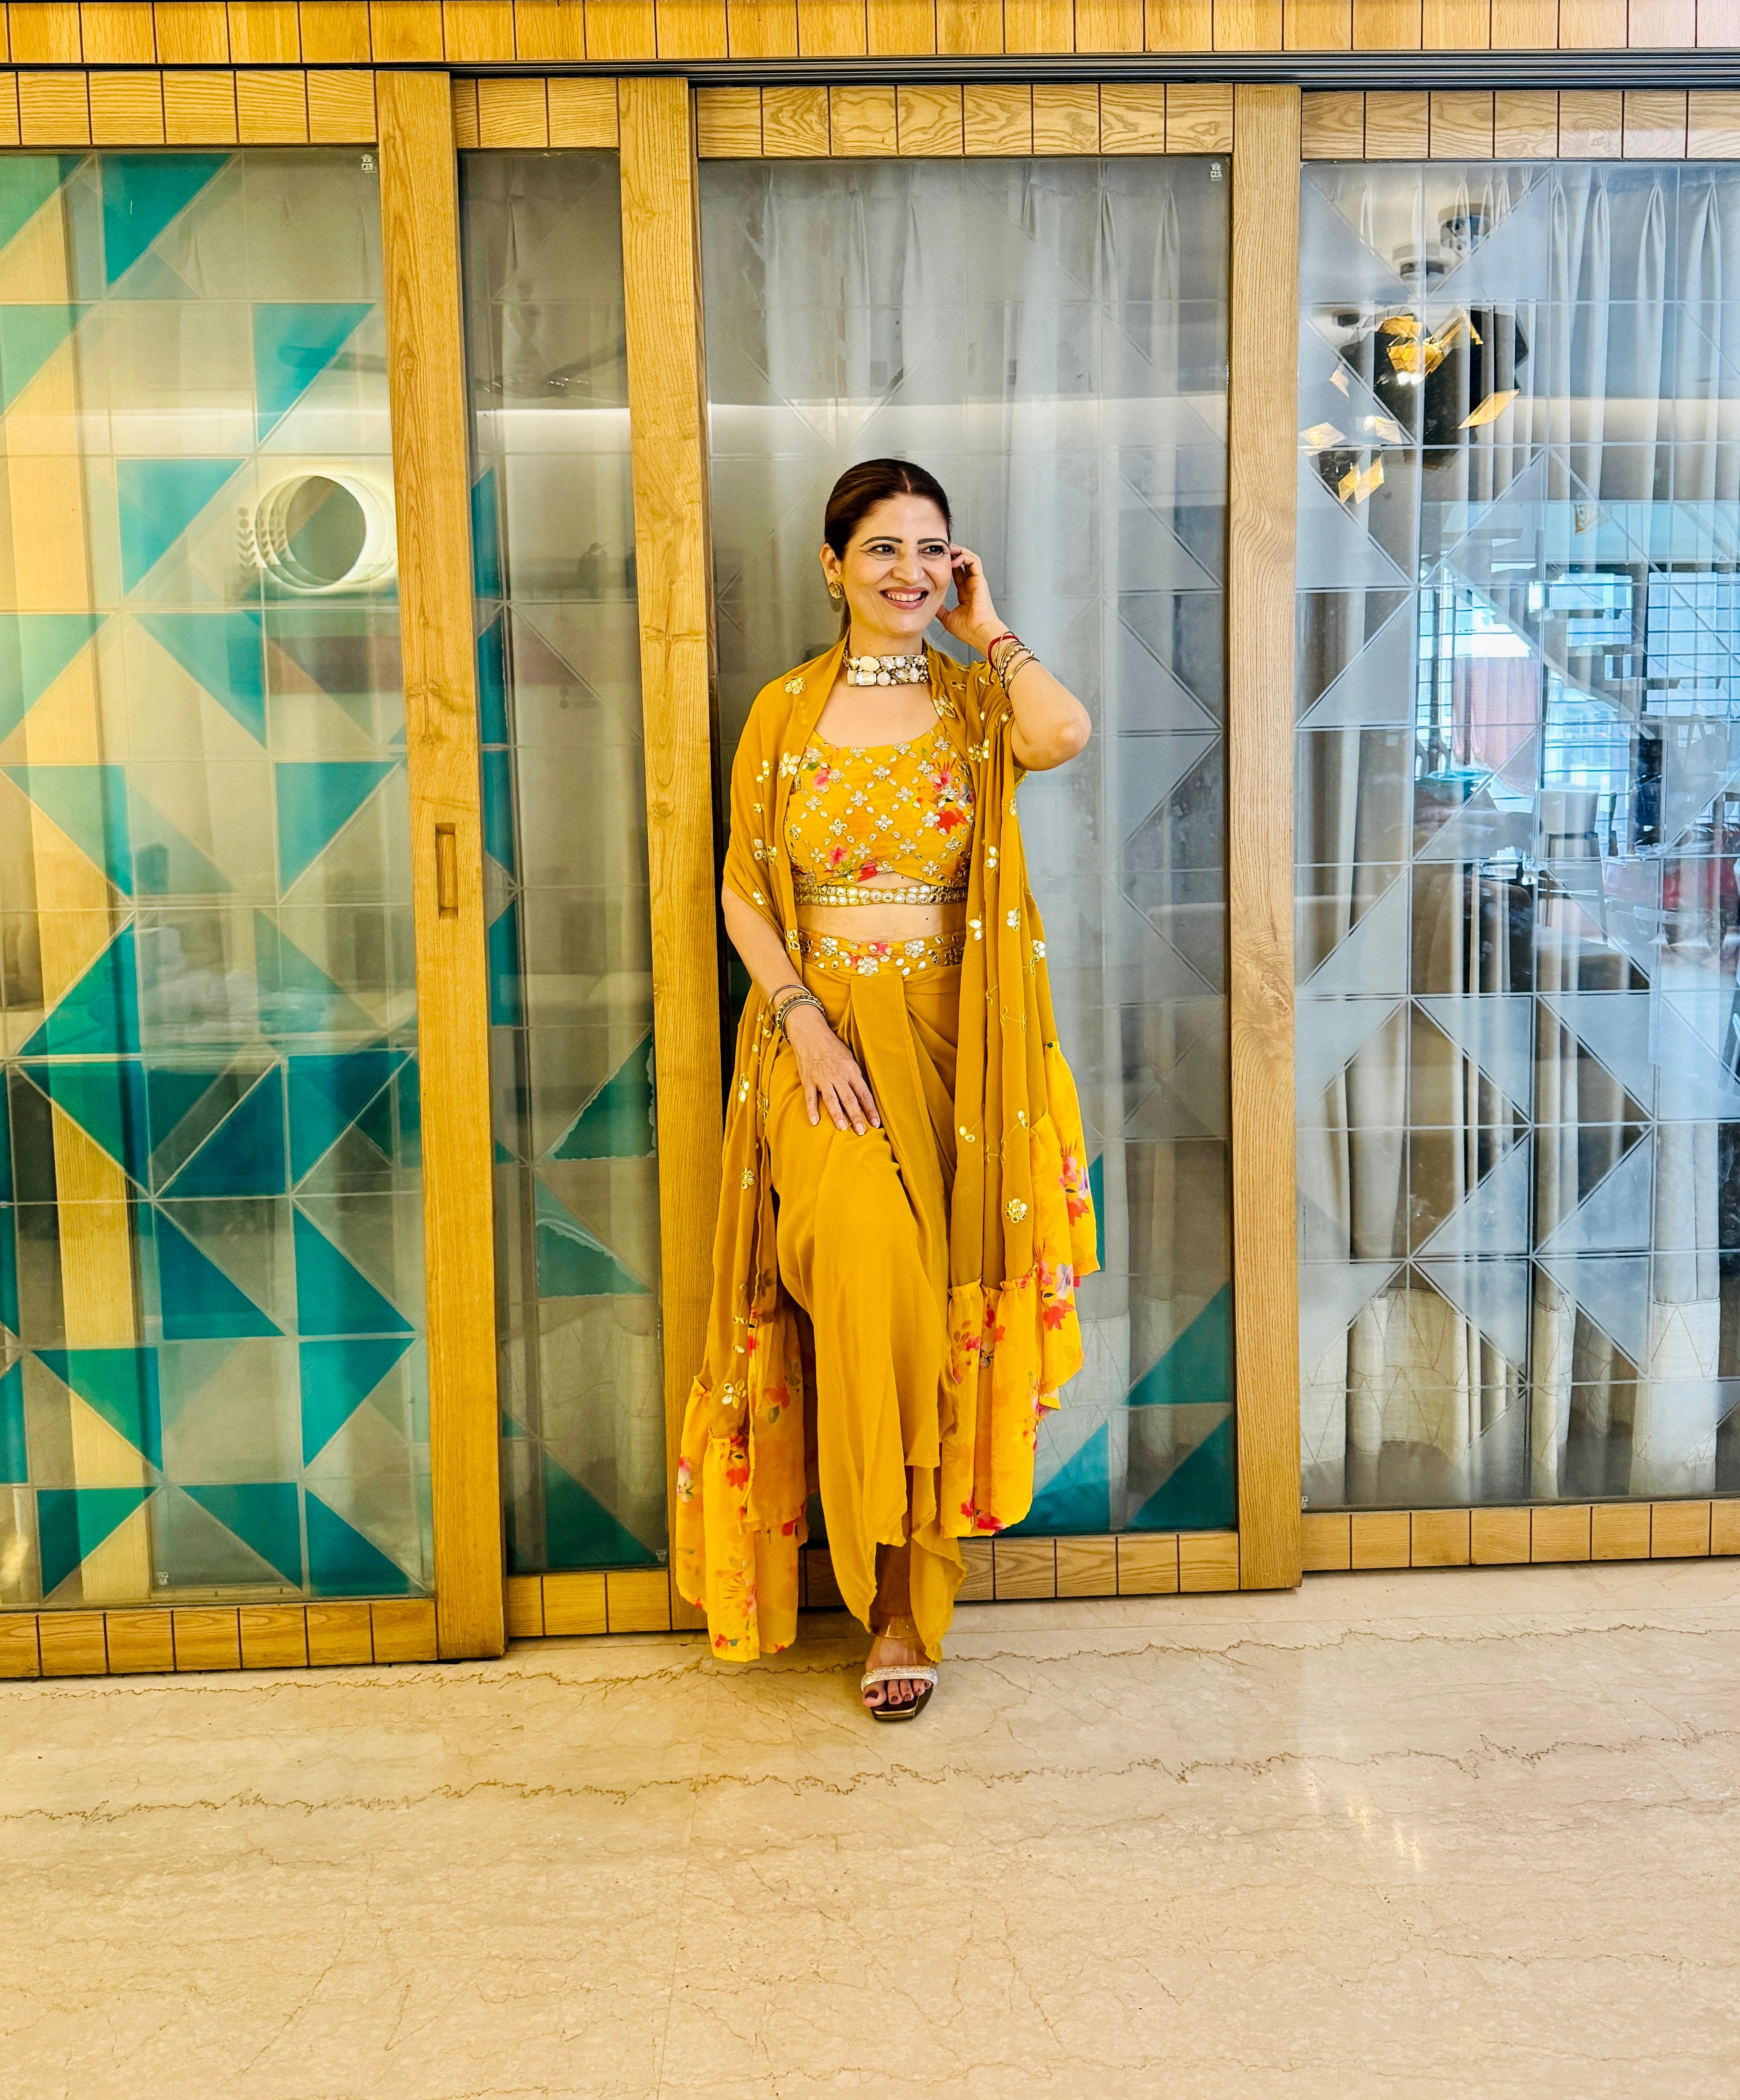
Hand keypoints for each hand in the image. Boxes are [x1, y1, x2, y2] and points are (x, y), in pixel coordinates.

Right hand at [785, 1005, 878, 1133]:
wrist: (811, 1033)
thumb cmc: (833, 1046)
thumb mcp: (850, 1058)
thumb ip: (855, 1076)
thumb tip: (864, 1094)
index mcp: (851, 1070)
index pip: (864, 1093)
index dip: (870, 1109)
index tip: (876, 1123)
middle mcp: (838, 1075)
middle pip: (849, 1099)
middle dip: (856, 1116)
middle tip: (861, 1131)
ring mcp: (822, 1078)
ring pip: (831, 1099)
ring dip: (838, 1114)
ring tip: (843, 1128)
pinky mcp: (808, 1079)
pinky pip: (810, 1097)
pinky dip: (812, 1109)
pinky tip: (815, 1121)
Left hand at [938, 543, 1000, 656]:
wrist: (979, 633)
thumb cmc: (968, 630)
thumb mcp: (947, 618)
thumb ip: (940, 610)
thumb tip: (930, 606)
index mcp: (965, 594)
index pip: (957, 573)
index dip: (948, 565)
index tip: (937, 561)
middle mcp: (972, 586)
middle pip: (963, 563)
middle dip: (952, 554)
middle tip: (942, 551)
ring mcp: (977, 582)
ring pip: (969, 558)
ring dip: (959, 551)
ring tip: (948, 550)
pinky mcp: (980, 580)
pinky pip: (974, 561)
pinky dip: (965, 555)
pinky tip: (955, 558)